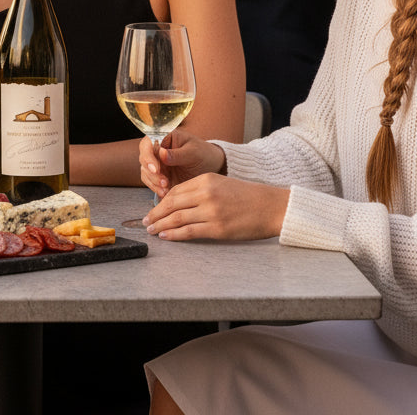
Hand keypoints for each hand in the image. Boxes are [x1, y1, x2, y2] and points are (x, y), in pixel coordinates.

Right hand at [138, 128, 225, 197]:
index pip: (147, 143)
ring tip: (166, 189)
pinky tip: (165, 193)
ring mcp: (158, 163)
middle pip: (144, 158)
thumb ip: (177, 154)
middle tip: (164, 182)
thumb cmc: (203, 154)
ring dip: (153, 182)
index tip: (156, 169)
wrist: (211, 167)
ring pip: (145, 172)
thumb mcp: (193, 152)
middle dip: (151, 172)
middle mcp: (157, 149)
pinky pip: (151, 182)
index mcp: (164, 137)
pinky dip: (156, 188)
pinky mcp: (160, 176)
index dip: (148, 156)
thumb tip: (161, 153)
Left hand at [144, 173, 289, 240]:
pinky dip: (175, 235)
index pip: (175, 191)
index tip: (152, 210)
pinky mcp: (218, 228)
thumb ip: (200, 191)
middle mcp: (206, 193)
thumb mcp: (221, 184)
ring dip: (161, 225)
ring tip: (152, 231)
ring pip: (177, 218)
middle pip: (172, 204)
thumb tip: (177, 203)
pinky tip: (167, 236)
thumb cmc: (247, 196)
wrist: (270, 206)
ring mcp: (211, 211)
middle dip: (156, 214)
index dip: (160, 202)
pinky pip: (190, 232)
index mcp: (205, 180)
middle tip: (146, 222)